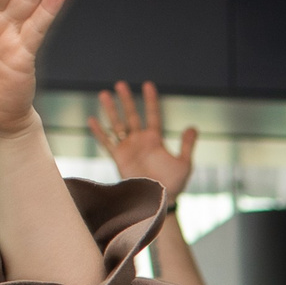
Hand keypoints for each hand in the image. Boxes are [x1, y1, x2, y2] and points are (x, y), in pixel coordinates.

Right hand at [89, 80, 197, 203]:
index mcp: (155, 140)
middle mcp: (139, 141)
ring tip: (104, 93)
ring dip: (111, 110)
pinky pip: (107, 142)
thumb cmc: (173, 184)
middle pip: (131, 115)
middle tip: (120, 84)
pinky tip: (92, 119)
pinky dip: (99, 132)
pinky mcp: (118, 158)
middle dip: (126, 100)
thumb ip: (186, 144)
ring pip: (117, 124)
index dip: (150, 100)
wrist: (157, 200)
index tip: (148, 85)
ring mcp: (128, 148)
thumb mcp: (184, 163)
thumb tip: (193, 126)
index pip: (152, 114)